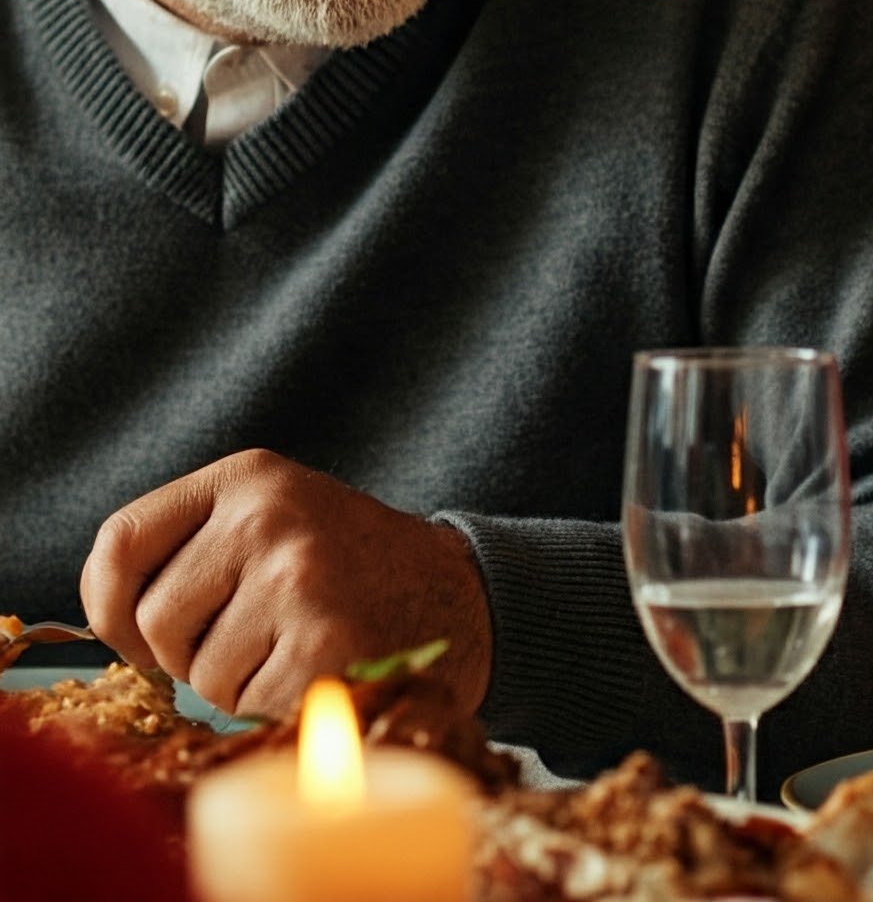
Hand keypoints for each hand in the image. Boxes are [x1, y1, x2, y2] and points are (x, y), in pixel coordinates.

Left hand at [80, 450, 491, 721]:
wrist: (455, 594)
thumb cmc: (345, 567)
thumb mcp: (273, 519)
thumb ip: (193, 547)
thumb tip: (107, 620)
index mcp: (250, 476)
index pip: (121, 541)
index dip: (112, 604)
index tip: (139, 632)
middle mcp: (269, 515)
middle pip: (155, 621)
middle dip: (188, 655)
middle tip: (253, 638)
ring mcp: (298, 576)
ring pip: (199, 674)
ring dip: (237, 684)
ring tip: (296, 647)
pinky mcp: (324, 640)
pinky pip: (249, 704)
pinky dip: (277, 706)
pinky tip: (321, 669)